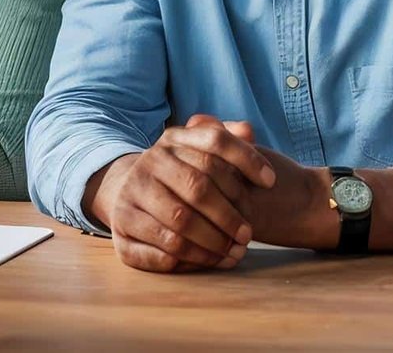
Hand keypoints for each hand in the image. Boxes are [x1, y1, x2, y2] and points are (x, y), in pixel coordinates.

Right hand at [87, 113, 275, 272]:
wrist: (129, 192)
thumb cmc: (180, 175)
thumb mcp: (198, 151)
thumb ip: (227, 140)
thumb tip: (248, 131)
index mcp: (171, 140)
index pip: (215, 140)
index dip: (247, 159)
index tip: (271, 182)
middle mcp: (148, 162)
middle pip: (198, 187)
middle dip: (229, 215)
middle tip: (248, 234)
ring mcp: (130, 196)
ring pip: (180, 223)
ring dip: (214, 243)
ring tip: (234, 252)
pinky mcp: (121, 231)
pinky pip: (161, 251)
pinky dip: (191, 260)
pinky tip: (210, 261)